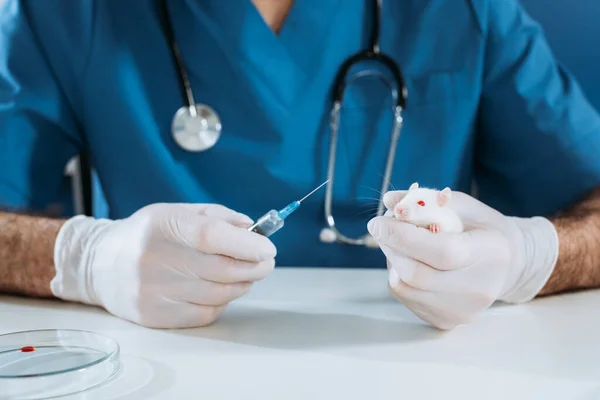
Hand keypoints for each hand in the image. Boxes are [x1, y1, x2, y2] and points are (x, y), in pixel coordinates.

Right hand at [51, 203, 275, 327]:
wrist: (100, 263)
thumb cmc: (149, 233)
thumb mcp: (179, 211)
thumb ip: (218, 217)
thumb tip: (254, 230)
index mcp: (162, 225)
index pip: (211, 237)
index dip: (246, 245)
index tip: (268, 249)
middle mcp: (153, 259)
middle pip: (221, 270)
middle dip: (253, 267)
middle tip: (266, 262)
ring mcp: (151, 291)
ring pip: (218, 295)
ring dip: (241, 284)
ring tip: (244, 273)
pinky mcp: (153, 316)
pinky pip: (205, 314)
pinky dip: (221, 302)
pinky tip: (218, 289)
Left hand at [367, 190, 558, 329]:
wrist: (507, 265)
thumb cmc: (481, 229)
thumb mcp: (461, 205)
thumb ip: (425, 201)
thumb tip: (389, 200)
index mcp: (490, 254)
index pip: (441, 252)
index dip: (403, 237)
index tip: (377, 222)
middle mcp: (478, 289)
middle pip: (417, 275)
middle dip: (390, 247)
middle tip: (381, 228)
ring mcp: (462, 310)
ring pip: (405, 288)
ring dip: (392, 260)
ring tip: (400, 243)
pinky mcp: (446, 321)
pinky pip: (406, 297)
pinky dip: (399, 275)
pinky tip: (411, 261)